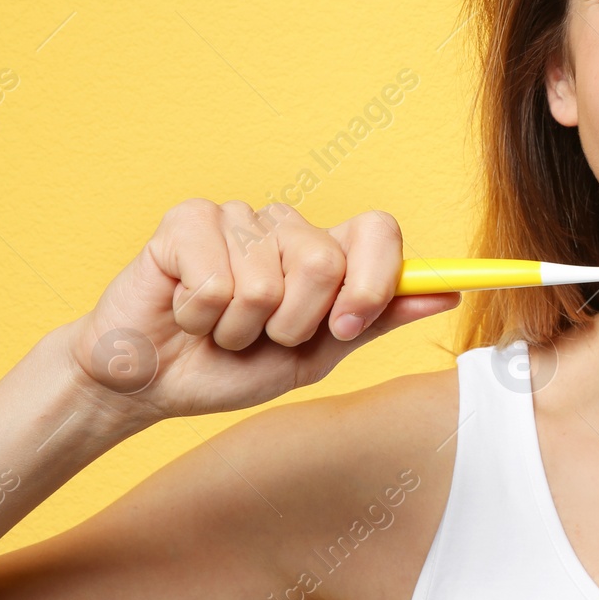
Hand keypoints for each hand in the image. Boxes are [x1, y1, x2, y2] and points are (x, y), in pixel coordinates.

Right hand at [51, 199, 458, 423]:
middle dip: (292, 323)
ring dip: (239, 328)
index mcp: (326, 253)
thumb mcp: (316, 355)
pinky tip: (186, 311)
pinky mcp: (187, 220)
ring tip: (218, 328)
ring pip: (266, 279)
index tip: (349, 325)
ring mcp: (238, 216)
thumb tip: (448, 293)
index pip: (378, 229)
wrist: (150, 383)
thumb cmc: (231, 368)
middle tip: (262, 336)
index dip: (374, 280)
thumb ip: (376, 320)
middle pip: (324, 261)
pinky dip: (201, 315)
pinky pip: (215, 278)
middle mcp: (286, 226)